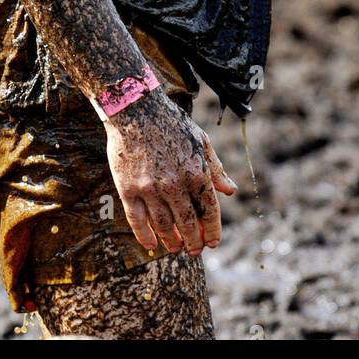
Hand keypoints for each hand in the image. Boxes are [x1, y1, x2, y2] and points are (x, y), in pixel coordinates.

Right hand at [103, 88, 236, 255]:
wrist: (135, 108)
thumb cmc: (170, 122)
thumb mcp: (200, 140)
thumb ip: (215, 168)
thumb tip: (230, 191)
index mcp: (195, 172)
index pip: (209, 211)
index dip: (213, 230)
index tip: (213, 241)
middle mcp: (174, 184)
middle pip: (187, 224)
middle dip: (194, 241)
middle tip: (195, 250)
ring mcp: (149, 188)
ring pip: (164, 226)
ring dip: (172, 241)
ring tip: (176, 248)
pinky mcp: (128, 189)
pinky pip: (138, 220)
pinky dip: (145, 235)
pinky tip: (151, 243)